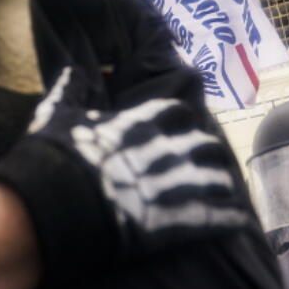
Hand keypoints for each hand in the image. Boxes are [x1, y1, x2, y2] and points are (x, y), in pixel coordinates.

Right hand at [0, 66, 250, 282]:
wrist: (51, 205)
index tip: (179, 126)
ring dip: (220, 185)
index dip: (180, 121)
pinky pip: (218, 218)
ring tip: (223, 193)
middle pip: (205, 145)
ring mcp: (175, 186)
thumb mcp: (55, 115)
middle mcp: (165, 150)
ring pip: (217, 180)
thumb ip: (69, 89)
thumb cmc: (52, 158)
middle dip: (206, 153)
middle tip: (205, 161)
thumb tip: (71, 67)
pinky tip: (237, 222)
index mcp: (140, 124)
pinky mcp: (178, 221)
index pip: (176, 112)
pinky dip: (229, 218)